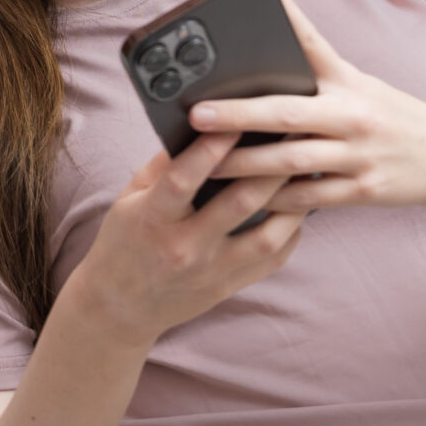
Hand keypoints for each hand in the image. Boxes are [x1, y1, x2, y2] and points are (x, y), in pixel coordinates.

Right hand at [66, 129, 303, 354]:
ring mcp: (209, 271)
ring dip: (292, 202)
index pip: (184, 178)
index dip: (212, 147)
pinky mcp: (227, 287)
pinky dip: (290, 232)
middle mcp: (184, 247)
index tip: (237, 119)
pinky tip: (296, 210)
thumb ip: (163, 167)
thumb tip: (199, 130)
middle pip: (239, 203)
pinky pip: (272, 260)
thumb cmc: (123, 243)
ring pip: (267, 235)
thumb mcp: (129, 199)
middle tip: (293, 135)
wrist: (119, 306)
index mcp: (152, 219)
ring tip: (306, 173)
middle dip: (270, 166)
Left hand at [190, 0, 425, 217]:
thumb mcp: (359, 85)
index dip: (286, 19)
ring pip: (291, 161)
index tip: (254, 1)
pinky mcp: (364, 191)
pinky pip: (309, 198)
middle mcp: (353, 115)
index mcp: (348, 82)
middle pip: (287, 113)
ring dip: (245, 165)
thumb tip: (261, 58)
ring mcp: (359, 155)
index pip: (311, 45)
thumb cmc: (390, 116)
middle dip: (239, 115)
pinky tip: (246, 202)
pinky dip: (276, 201)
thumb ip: (315, 75)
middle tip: (198, 115)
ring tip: (205, 165)